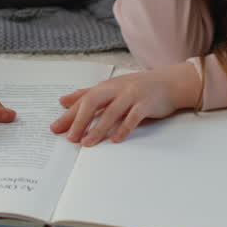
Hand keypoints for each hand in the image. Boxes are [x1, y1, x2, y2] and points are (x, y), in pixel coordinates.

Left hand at [49, 62, 201, 145]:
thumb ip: (87, 94)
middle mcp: (117, 88)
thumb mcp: (111, 88)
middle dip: (79, 120)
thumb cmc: (138, 88)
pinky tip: (115, 140)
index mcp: (106, 86)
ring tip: (87, 142)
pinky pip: (133, 117)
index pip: (83, 100)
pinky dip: (124, 128)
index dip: (69, 114)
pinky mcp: (146, 104)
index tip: (55, 128)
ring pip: (111, 111)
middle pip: (93, 102)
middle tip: (70, 137)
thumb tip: (63, 101)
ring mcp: (132, 95)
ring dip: (98, 128)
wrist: (170, 83)